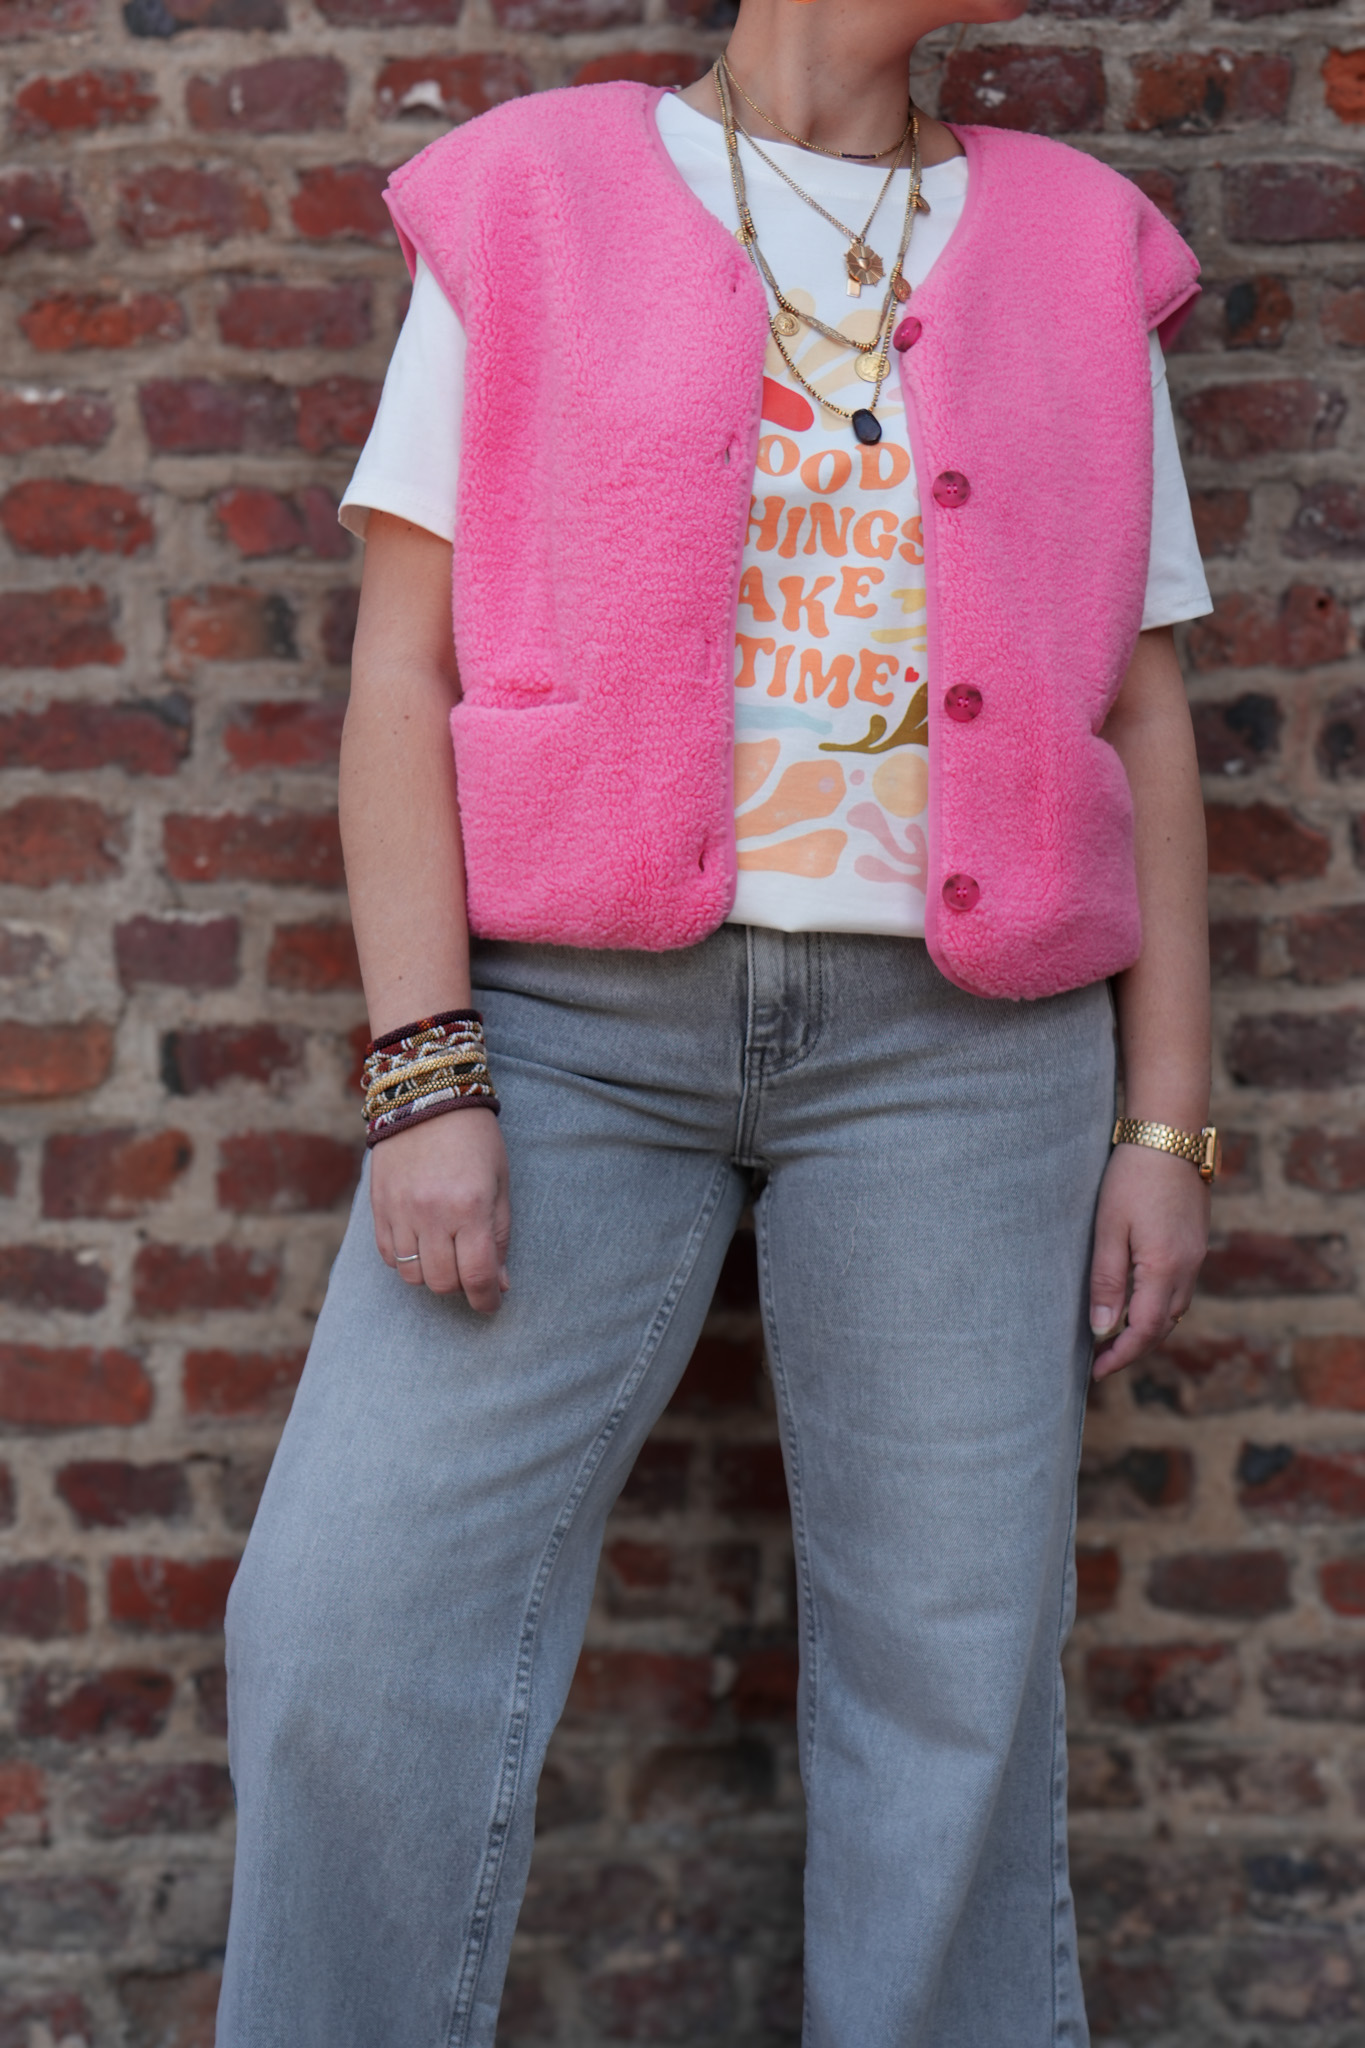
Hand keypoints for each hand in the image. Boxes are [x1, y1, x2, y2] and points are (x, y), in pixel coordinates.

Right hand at [370, 1107, 510, 1313]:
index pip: (476, 1275)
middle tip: (470, 1270)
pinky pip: (389, 1256)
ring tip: (445, 1254)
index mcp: (470, 1206)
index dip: (486, 1300)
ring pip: (412, 1276)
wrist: (426, 1095)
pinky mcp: (379, 1206)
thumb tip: (499, 1284)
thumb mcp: (499, 1183)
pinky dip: (406, 1260)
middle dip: (461, 1286)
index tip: (491, 1304)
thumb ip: (499, 1235)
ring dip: (432, 1275)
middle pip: (442, 1282)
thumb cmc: (474, 1139)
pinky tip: (421, 1243)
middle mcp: (432, 1214)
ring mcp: (400, 1211)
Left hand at [1088, 1143, 1208, 1378]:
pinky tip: (1138, 1301)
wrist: (1169, 1135)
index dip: (1121, 1355)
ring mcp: (1196, 1255)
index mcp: (1164, 1268)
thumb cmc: (1132, 1177)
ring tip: (1115, 1336)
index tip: (1096, 1372)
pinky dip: (1160, 1305)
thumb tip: (1103, 1328)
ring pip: (1175, 1309)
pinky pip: (1180, 1288)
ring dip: (1148, 1328)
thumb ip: (1107, 1280)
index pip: (1145, 1329)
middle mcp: (1188, 1268)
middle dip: (1133, 1348)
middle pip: (1164, 1326)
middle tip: (1101, 1360)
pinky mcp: (1195, 1243)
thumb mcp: (1109, 1228)